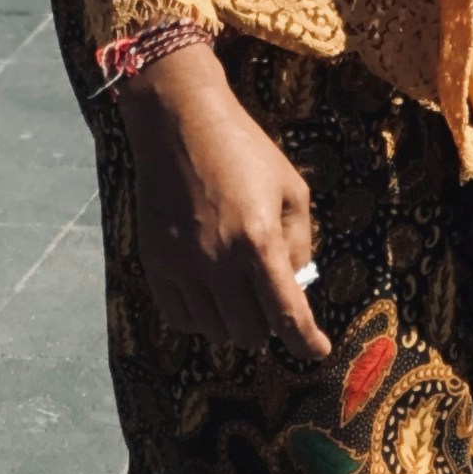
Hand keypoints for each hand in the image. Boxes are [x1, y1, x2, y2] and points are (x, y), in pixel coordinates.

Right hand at [117, 43, 329, 362]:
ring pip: (215, 332)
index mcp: (259, 241)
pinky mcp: (155, 265)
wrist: (180, 122)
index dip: (306, 341)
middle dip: (268, 324)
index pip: (287, 315)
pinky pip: (180, 319)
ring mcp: (182, 266)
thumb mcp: (290, 187)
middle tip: (270, 300)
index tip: (317, 350)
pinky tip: (209, 293)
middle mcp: (218, 262)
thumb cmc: (244, 149)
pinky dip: (201, 317)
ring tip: (239, 291)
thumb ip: (299, 242)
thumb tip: (296, 286)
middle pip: (250, 332)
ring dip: (234, 322)